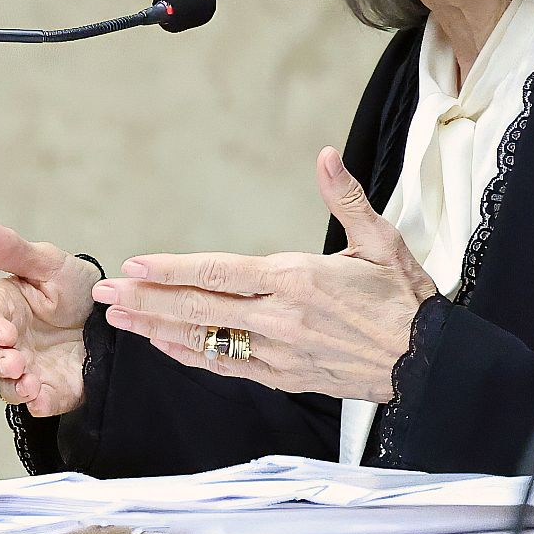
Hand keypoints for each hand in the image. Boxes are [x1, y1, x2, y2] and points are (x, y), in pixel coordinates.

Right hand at [0, 212, 98, 416]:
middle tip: (14, 363)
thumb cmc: (75, 286)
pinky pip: (36, 403)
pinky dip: (36, 404)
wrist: (116, 319)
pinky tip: (40, 400)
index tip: (2, 333)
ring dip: (13, 387)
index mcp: (4, 307)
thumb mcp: (48, 262)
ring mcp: (28, 368)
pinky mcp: (49, 391)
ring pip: (6, 384)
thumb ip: (8, 248)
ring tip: (29, 385)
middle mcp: (10, 341)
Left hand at [90, 147, 436, 399]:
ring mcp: (279, 352)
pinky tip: (163, 345)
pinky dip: (190, 355)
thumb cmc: (404, 300)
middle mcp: (280, 318)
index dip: (170, 270)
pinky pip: (226, 366)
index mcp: (297, 280)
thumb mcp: (381, 241)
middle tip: (104, 295)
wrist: (429, 364)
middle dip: (145, 300)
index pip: (218, 273)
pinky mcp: (284, 378)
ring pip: (205, 340)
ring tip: (118, 319)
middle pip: (198, 309)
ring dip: (157, 329)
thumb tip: (326, 155)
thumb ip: (346, 198)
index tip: (133, 266)